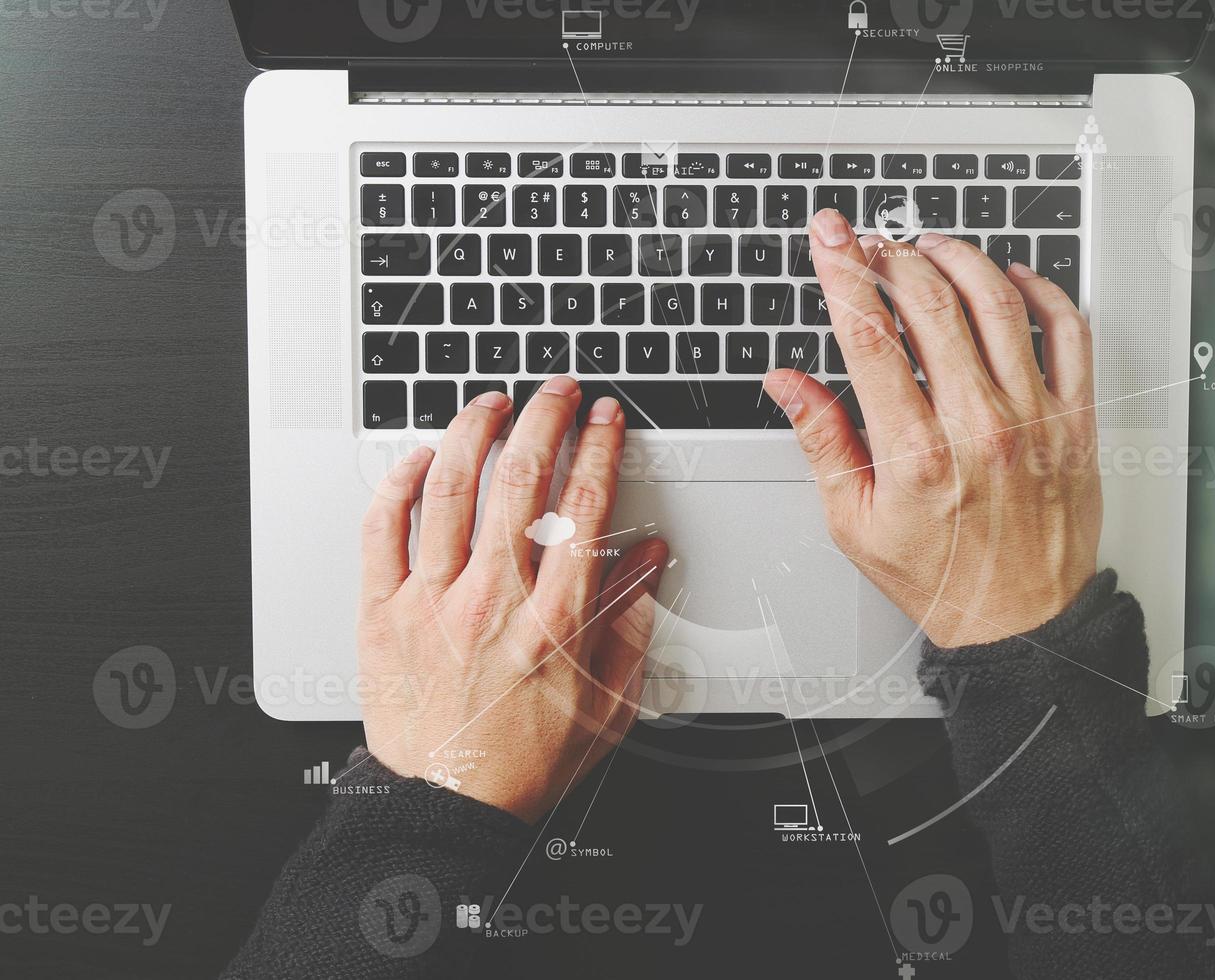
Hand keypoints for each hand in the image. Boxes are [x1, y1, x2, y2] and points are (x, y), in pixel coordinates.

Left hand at [356, 379, 666, 820]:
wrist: (448, 807)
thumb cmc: (524, 762)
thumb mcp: (609, 703)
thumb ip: (631, 623)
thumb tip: (648, 561)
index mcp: (556, 619)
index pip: (584, 505)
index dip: (600, 446)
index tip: (606, 417)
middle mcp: (495, 600)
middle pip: (521, 478)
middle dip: (545, 416)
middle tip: (555, 390)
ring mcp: (433, 602)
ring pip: (451, 488)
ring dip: (475, 430)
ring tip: (491, 401)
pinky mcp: (382, 612)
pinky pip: (383, 530)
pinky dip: (400, 483)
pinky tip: (420, 457)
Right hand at [763, 210, 1101, 646]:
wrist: (1021, 623)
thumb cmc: (941, 579)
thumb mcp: (855, 523)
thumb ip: (822, 442)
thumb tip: (788, 383)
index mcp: (916, 453)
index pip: (869, 336)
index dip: (844, 272)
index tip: (831, 237)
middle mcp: (979, 427)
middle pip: (931, 305)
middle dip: (892, 256)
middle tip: (871, 242)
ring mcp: (1034, 419)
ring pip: (998, 304)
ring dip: (958, 259)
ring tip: (929, 246)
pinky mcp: (1075, 421)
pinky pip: (1068, 334)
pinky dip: (1042, 292)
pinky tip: (1012, 278)